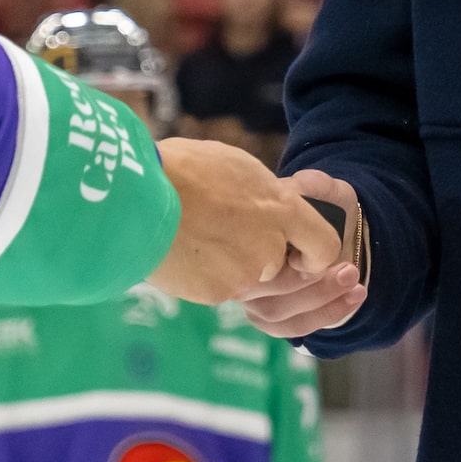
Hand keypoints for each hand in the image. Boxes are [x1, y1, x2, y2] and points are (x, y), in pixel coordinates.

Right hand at [148, 139, 344, 303]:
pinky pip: (227, 290)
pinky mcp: (216, 295)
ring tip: (215, 244)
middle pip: (296, 274)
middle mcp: (270, 249)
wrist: (134, 200)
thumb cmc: (182, 170)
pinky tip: (194, 254)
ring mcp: (243, 277)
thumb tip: (274, 203)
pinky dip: (215, 276)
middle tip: (253, 247)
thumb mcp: (235, 166)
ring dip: (247, 271)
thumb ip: (265, 194)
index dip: (319, 252)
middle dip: (284, 266)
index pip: (326, 246)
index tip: (303, 248)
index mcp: (280, 209)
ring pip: (261, 286)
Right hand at [237, 170, 367, 337]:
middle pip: (260, 290)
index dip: (278, 250)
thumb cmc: (324, 207)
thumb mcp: (323, 188)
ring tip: (355, 283)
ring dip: (319, 302)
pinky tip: (353, 299)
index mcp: (242, 233)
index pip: (247, 249)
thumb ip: (314, 185)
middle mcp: (237, 267)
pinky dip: (324, 316)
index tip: (318, 243)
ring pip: (273, 313)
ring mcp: (248, 296)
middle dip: (310, 284)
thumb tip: (300, 188)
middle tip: (349, 269)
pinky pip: (288, 327)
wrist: (336, 231)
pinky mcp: (267, 316)